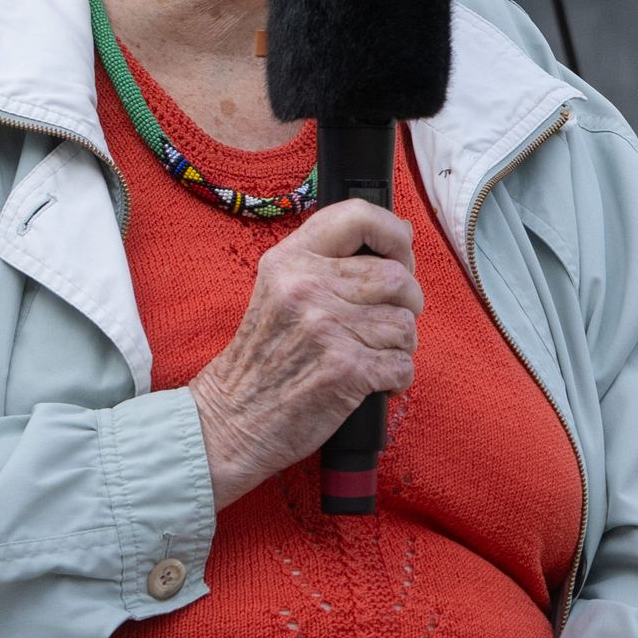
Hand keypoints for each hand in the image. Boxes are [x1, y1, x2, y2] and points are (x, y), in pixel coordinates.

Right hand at [186, 200, 418, 503]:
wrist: (231, 421)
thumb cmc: (264, 359)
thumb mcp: (278, 291)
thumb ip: (327, 263)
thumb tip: (399, 237)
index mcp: (290, 261)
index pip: (359, 216)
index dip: (394, 235)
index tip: (401, 255)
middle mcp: (307, 287)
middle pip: (398, 277)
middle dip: (406, 304)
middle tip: (383, 325)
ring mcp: (326, 328)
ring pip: (406, 324)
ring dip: (398, 347)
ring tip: (366, 356)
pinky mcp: (345, 369)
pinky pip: (403, 365)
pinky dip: (395, 379)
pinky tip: (369, 382)